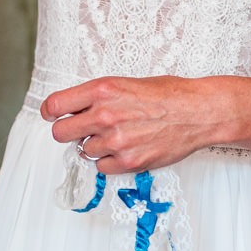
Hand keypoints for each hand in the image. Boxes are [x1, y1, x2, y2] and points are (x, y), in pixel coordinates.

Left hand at [42, 76, 228, 175]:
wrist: (199, 112)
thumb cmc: (168, 94)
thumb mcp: (127, 83)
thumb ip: (99, 97)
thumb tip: (75, 110)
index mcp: (103, 90)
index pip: (54, 106)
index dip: (51, 112)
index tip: (53, 115)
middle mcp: (105, 115)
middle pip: (61, 133)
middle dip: (69, 132)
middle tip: (83, 129)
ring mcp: (116, 141)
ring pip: (84, 151)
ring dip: (96, 145)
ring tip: (120, 135)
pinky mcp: (129, 162)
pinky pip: (102, 167)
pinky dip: (110, 160)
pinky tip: (128, 147)